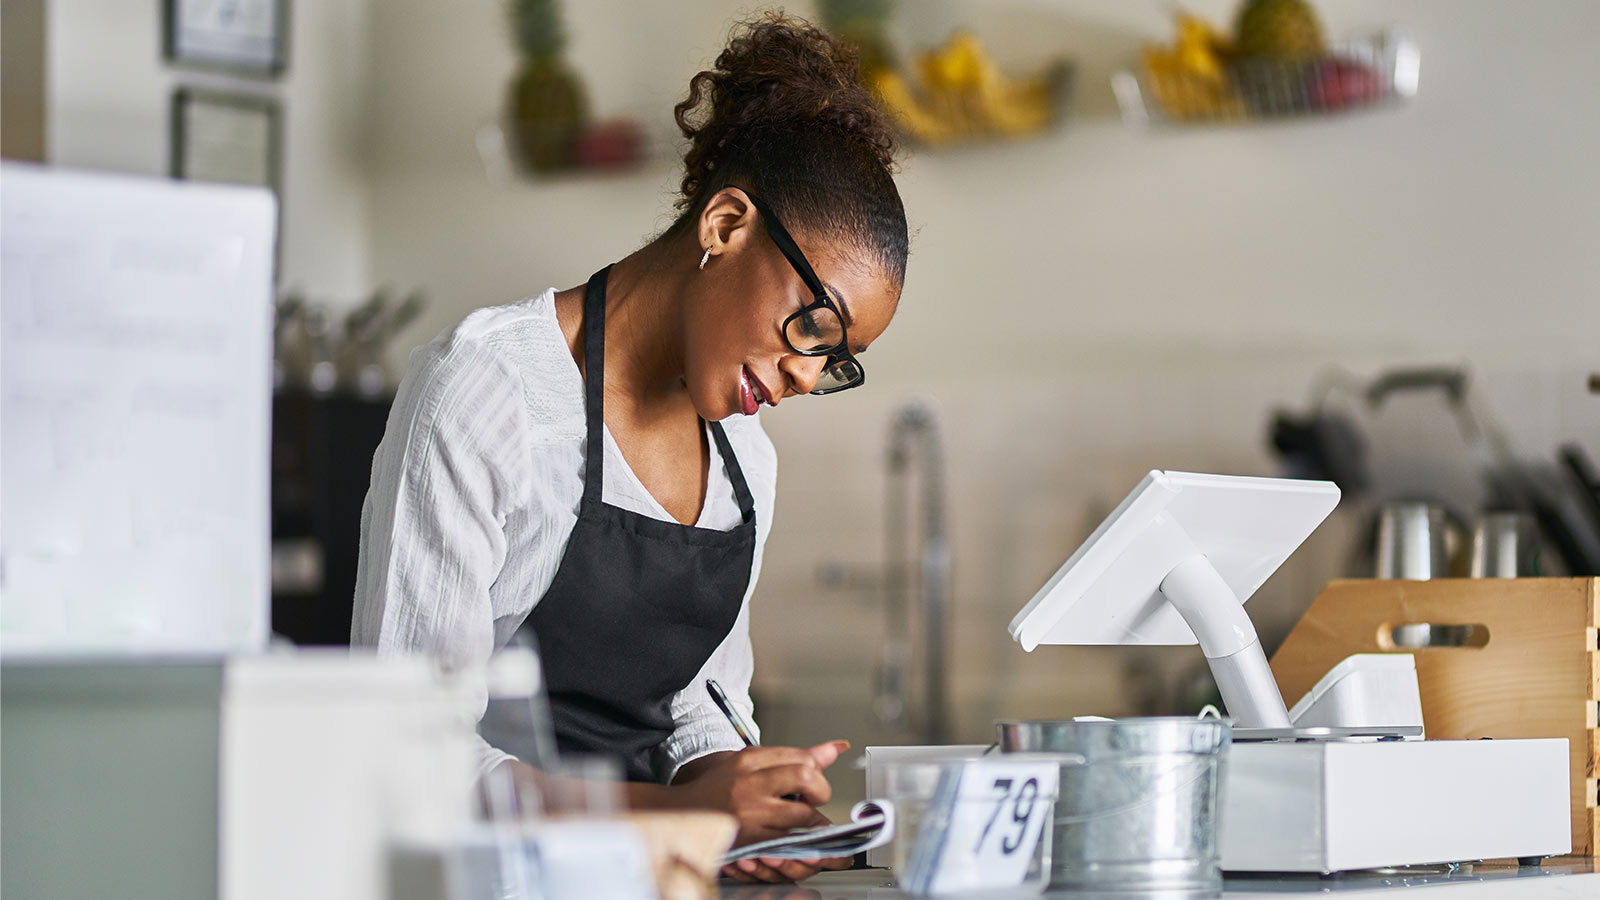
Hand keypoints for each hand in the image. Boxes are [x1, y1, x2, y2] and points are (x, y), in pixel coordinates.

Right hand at [673, 740, 853, 882]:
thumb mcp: (752, 763)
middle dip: (821, 791)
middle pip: (806, 778)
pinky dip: (802, 844)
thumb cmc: (720, 787)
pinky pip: (789, 842)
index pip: (801, 757)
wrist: (683, 814)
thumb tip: (836, 748)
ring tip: (810, 823)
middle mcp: (750, 783)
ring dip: (815, 821)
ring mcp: (749, 813)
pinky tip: (801, 842)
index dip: (816, 771)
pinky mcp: (749, 840)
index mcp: (750, 760)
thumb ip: (794, 757)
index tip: (814, 780)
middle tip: (815, 799)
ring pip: (802, 814)